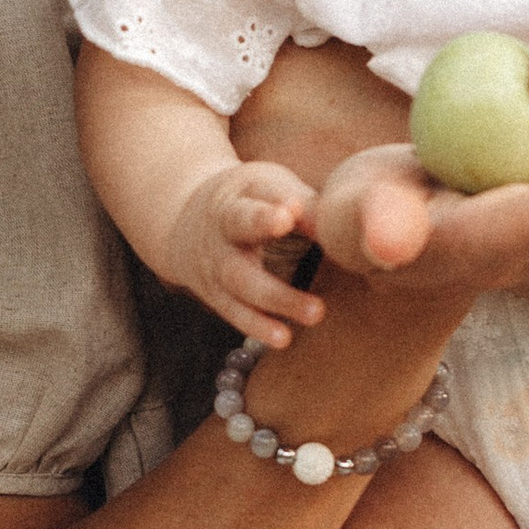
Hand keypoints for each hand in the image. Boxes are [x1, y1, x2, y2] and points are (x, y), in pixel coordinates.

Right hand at [166, 160, 323, 348]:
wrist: (186, 222)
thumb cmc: (250, 200)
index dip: (271, 205)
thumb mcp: (269, 189)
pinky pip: (236, 312)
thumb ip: (305, 205)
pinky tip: (284, 338)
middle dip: (264, 233)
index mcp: (238, 195)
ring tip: (315, 313)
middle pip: (239, 227)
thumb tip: (342, 223)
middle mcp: (221, 227)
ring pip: (241, 280)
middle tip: (294, 233)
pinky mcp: (217, 295)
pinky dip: (258, 326)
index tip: (292, 210)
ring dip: (277, 298)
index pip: (256, 194)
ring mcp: (215, 263)